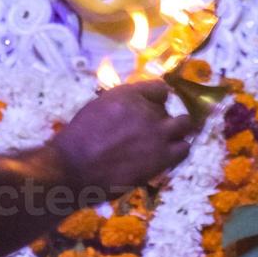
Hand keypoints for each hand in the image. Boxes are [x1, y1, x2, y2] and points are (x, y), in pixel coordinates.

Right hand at [53, 80, 194, 189]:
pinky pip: (184, 149)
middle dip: (165, 116)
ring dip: (177, 132)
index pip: (159, 88)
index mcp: (127, 95)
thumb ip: (121, 104)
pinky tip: (167, 157)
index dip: (157, 99)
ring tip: (167, 142)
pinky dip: (178, 151)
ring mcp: (157, 133)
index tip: (154, 107)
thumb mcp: (97, 108)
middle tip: (156, 129)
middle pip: (171, 107)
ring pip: (185, 124)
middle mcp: (146, 110)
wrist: (72, 168)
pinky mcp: (162, 157)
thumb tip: (135, 109)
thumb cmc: (77, 140)